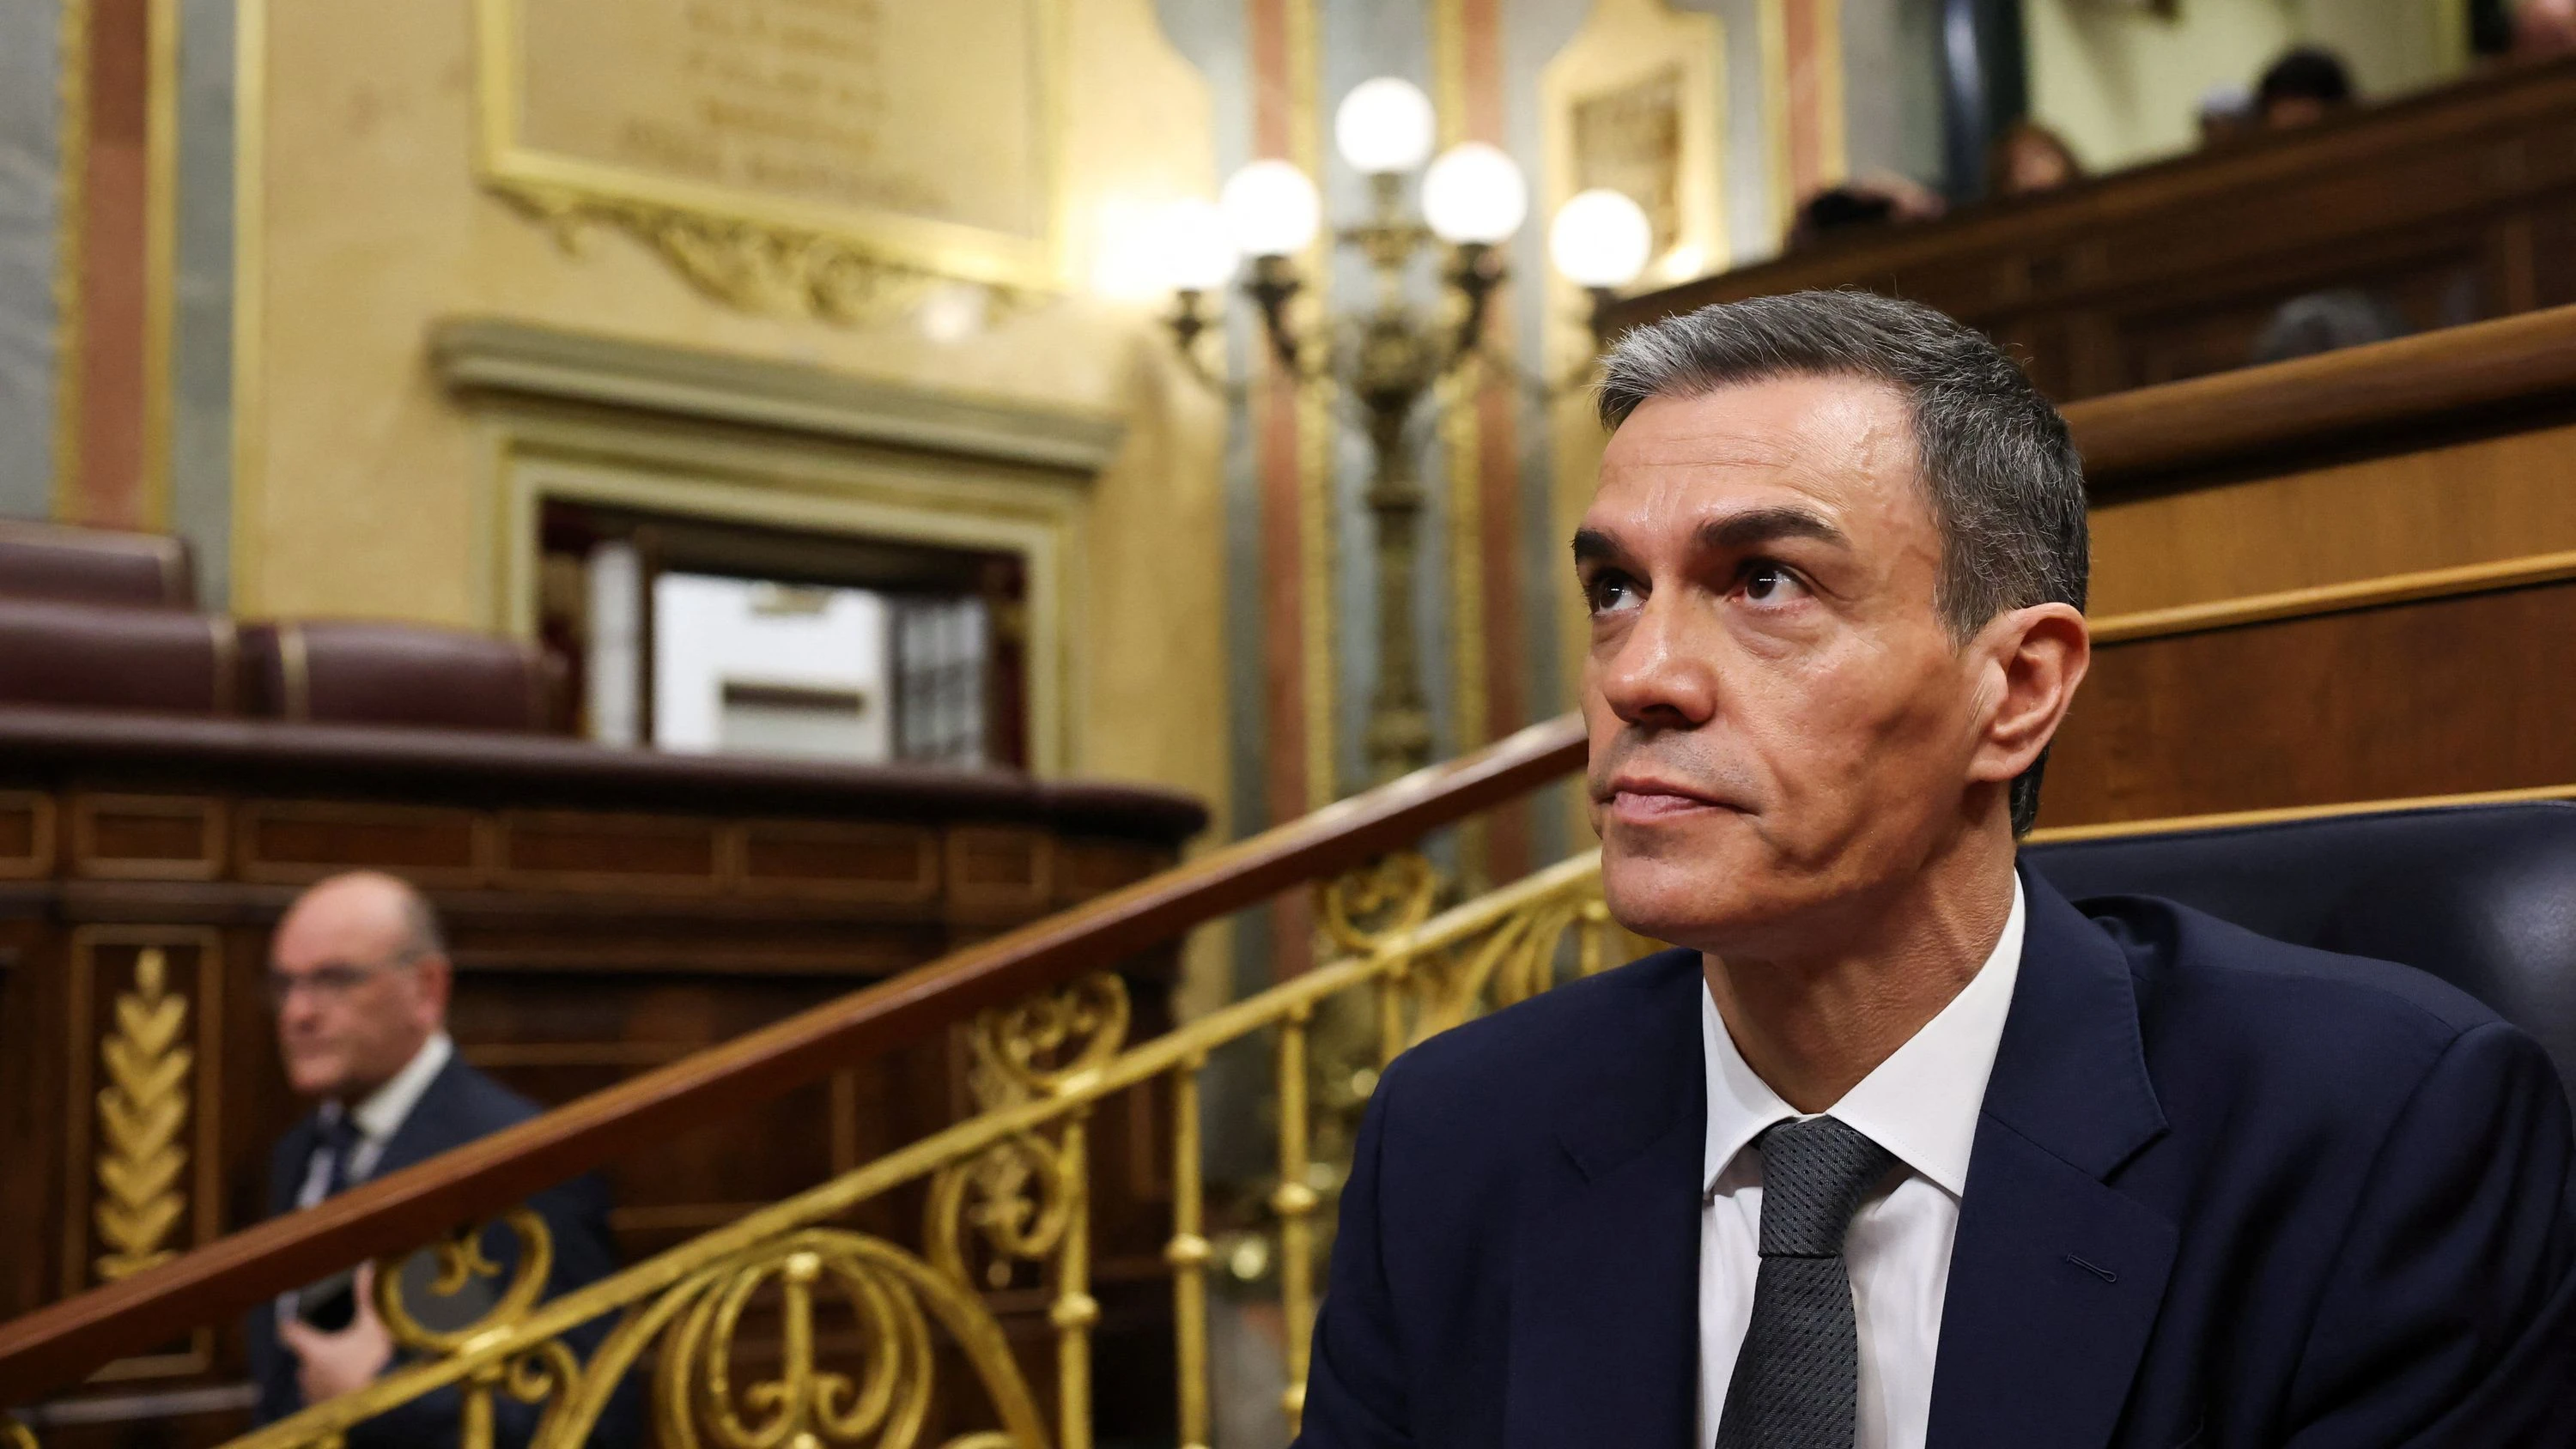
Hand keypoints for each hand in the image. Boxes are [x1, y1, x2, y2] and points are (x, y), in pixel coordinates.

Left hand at [277, 1263, 393, 1403]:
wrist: (380, 1404)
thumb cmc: (373, 1364)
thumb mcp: (373, 1327)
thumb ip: (368, 1298)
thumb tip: (367, 1266)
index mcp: (313, 1350)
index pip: (290, 1332)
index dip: (290, 1323)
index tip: (288, 1319)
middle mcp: (306, 1372)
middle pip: (304, 1356)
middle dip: (317, 1351)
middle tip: (338, 1347)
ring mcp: (313, 1392)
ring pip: (311, 1377)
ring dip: (323, 1371)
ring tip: (345, 1368)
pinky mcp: (322, 1408)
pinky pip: (320, 1395)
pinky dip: (329, 1388)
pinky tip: (346, 1386)